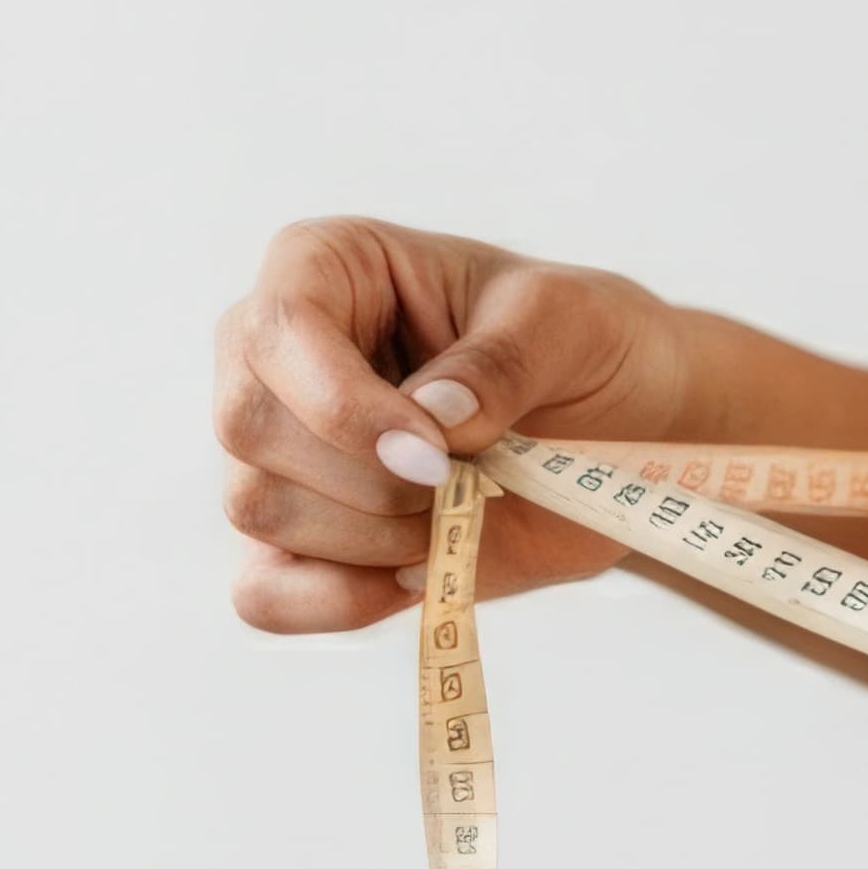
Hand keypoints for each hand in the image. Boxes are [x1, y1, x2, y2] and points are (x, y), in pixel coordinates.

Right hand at [211, 217, 694, 632]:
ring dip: (370, 536)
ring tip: (459, 514)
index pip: (276, 330)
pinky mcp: (299, 536)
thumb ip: (503, 360)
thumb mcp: (567, 321)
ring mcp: (279, 449)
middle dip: (365, 479)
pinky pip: (264, 592)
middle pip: (247, 426)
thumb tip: (434, 416)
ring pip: (256, 506)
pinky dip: (334, 602)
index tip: (435, 453)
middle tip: (462, 483)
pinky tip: (416, 578)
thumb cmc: (582, 345)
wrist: (619, 427)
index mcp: (325, 267)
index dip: (342, 405)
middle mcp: (278, 354)